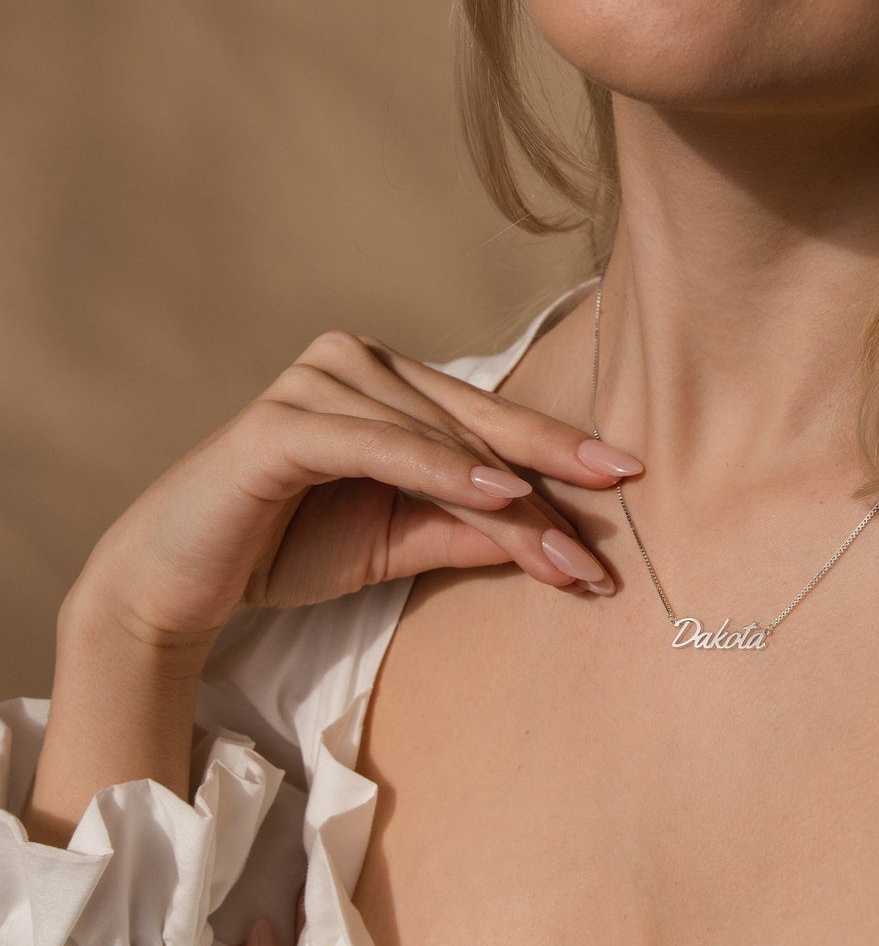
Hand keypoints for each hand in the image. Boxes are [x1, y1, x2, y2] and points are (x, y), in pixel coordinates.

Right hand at [67, 329, 643, 654]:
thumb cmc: (291, 547)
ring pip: (441, 443)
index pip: (492, 422)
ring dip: (511, 501)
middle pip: (478, 427)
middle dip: (552, 484)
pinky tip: (500, 496)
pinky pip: (382, 446)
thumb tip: (562, 540)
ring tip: (569, 552)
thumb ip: (473, 528)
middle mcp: (357, 363)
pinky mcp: (282, 421)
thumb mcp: (404, 540)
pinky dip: (442, 472)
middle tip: (613, 525)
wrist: (181, 581)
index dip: (561, 453)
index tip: (630, 484)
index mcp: (390, 383)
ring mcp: (317, 382)